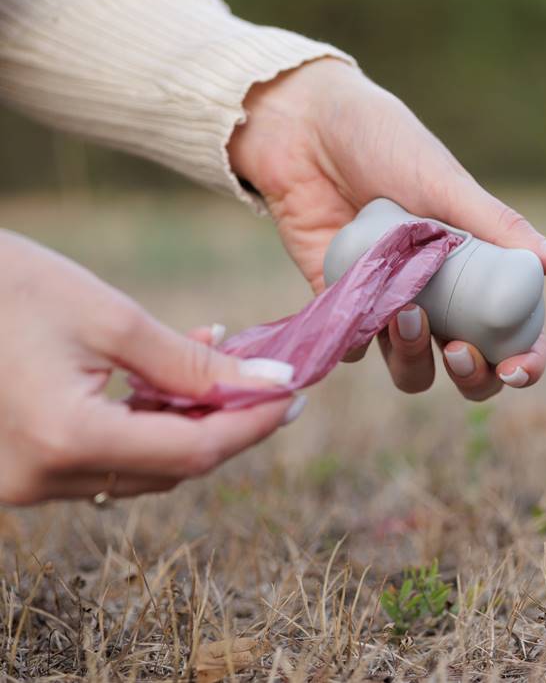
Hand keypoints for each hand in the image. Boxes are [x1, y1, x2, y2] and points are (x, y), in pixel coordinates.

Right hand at [0, 231, 303, 505]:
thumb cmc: (7, 287)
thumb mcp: (110, 318)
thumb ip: (193, 362)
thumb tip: (272, 383)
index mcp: (66, 439)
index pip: (191, 453)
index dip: (251, 425)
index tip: (294, 395)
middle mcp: (40, 478)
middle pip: (168, 468)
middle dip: (224, 423)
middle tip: (265, 376)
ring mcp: (22, 482)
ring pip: (137, 469)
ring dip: (185, 422)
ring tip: (215, 359)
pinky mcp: (15, 470)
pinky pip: (101, 458)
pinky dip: (142, 424)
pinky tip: (164, 377)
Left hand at [229, 58, 545, 399]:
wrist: (302, 125)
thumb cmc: (383, 141)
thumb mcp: (447, 184)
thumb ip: (504, 228)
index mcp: (480, 266)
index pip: (517, 333)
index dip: (525, 362)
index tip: (516, 369)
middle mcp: (441, 295)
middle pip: (470, 367)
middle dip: (471, 376)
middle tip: (458, 350)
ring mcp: (391, 304)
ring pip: (413, 369)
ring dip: (414, 359)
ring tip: (403, 315)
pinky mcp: (341, 305)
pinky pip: (355, 348)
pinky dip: (359, 341)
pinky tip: (357, 305)